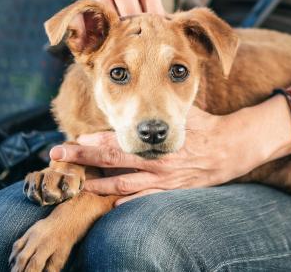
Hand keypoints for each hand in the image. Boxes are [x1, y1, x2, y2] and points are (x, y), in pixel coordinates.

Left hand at [49, 108, 262, 205]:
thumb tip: (145, 88)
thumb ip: (162, 108)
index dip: (95, 140)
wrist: (233, 149)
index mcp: (156, 140)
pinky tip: (111, 202)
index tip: (75, 138)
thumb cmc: (207, 126)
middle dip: (82, 157)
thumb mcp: (184, 111)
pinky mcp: (171, 190)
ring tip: (78, 184)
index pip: (119, 139)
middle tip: (57, 155)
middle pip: (111, 160)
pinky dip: (126, 202)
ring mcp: (162, 179)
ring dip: (98, 184)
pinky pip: (145, 198)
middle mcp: (155, 161)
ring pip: (122, 184)